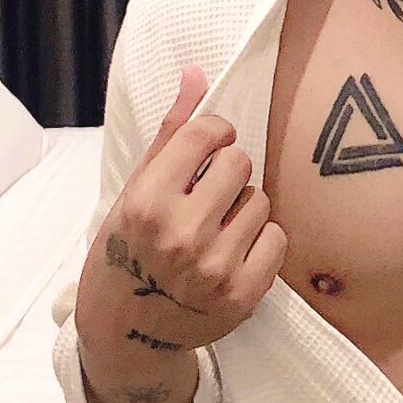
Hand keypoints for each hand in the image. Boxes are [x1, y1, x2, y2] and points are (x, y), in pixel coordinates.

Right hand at [82, 62, 287, 359]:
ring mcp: (213, 268)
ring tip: (215, 228)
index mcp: (146, 201)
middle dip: (227, 172)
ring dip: (243, 207)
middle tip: (207, 197)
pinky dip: (261, 241)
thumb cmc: (129, 248)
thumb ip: (172, 131)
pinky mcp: (241, 295)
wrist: (126, 330)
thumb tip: (197, 72)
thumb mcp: (136, 187)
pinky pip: (277, 237)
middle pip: (240, 162)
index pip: (204, 133)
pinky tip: (233, 252)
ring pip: (261, 199)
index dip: (215, 131)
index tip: (210, 145)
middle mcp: (180, 235)